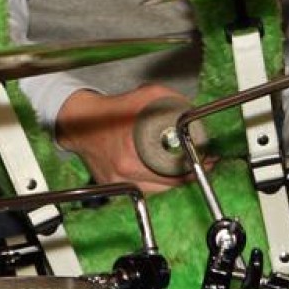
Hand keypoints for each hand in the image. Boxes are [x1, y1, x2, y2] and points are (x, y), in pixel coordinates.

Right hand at [55, 85, 197, 193]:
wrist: (79, 122)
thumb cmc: (113, 110)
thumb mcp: (147, 96)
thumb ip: (174, 103)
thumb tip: (195, 116)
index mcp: (133, 149)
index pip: (176, 167)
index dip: (197, 164)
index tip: (209, 158)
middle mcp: (125, 170)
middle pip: (171, 184)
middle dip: (190, 175)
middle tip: (202, 164)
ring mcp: (118, 182)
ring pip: (159, 193)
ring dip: (175, 183)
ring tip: (186, 170)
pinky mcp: (113, 187)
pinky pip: (144, 192)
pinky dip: (157, 186)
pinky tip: (165, 175)